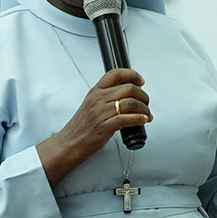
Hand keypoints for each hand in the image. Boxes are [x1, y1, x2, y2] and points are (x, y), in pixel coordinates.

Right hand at [37, 68, 152, 186]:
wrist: (70, 143)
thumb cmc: (81, 126)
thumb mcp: (92, 105)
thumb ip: (107, 98)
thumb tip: (129, 96)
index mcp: (96, 92)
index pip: (115, 74)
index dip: (132, 75)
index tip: (140, 81)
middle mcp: (98, 99)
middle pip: (129, 88)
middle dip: (143, 96)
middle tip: (146, 103)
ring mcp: (101, 113)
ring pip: (130, 103)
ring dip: (144, 109)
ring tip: (146, 114)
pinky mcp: (105, 126)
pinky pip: (126, 118)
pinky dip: (139, 119)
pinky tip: (142, 120)